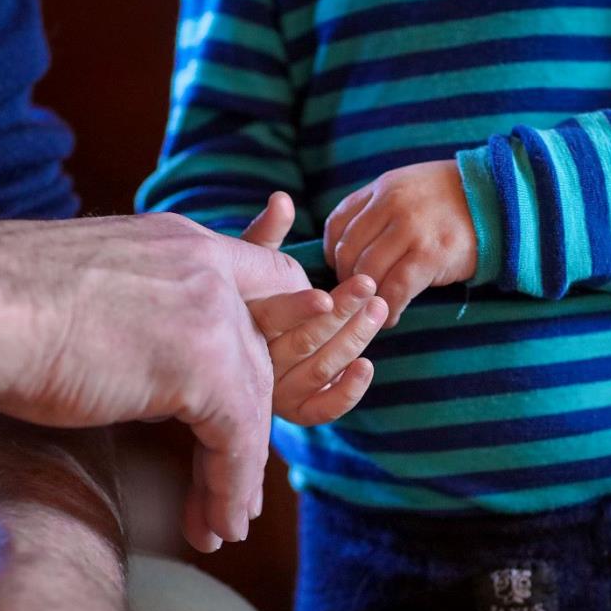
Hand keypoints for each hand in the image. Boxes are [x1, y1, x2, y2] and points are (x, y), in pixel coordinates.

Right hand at [0, 213, 308, 552]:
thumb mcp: (81, 292)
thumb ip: (126, 312)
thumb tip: (120, 355)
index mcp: (178, 243)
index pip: (266, 279)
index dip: (278, 333)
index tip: (271, 386)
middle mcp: (206, 269)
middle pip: (258, 360)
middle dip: (248, 428)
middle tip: (231, 485)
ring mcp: (211, 315)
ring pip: (252, 408)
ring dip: (237, 476)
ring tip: (222, 525)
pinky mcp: (203, 368)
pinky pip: (236, 442)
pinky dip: (229, 490)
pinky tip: (215, 526)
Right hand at [240, 192, 383, 424]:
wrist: (232, 350)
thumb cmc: (247, 295)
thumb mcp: (250, 264)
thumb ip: (265, 236)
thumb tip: (282, 199)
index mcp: (242, 326)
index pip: (270, 319)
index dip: (297, 309)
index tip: (325, 296)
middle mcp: (255, 363)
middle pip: (303, 343)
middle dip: (340, 315)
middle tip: (370, 287)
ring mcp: (276, 390)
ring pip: (319, 370)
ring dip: (353, 340)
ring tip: (378, 310)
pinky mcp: (296, 411)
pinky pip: (322, 410)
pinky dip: (347, 392)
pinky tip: (367, 366)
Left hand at [324, 160, 477, 326]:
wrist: (502, 201)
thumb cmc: (453, 202)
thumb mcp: (411, 188)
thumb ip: (380, 208)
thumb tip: (350, 245)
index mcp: (383, 188)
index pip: (337, 223)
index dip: (332, 253)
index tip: (342, 270)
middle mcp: (392, 204)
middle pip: (348, 252)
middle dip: (348, 281)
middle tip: (359, 296)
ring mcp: (411, 229)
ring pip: (367, 273)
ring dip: (366, 299)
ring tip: (374, 310)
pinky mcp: (430, 254)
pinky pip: (395, 289)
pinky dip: (389, 308)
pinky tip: (391, 316)